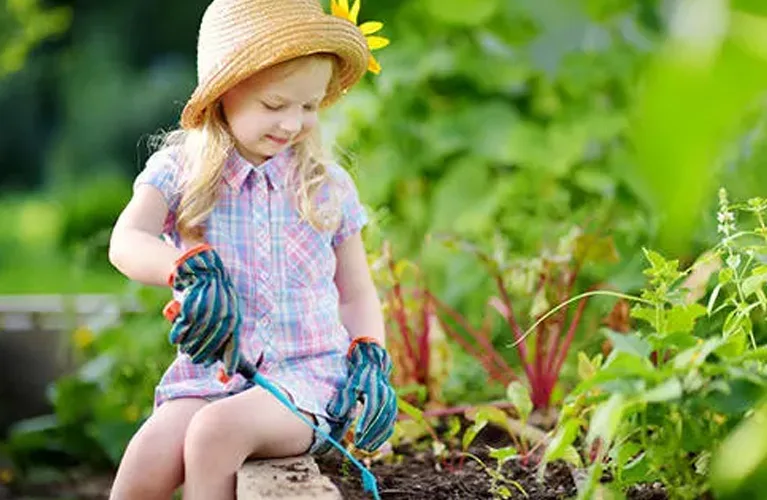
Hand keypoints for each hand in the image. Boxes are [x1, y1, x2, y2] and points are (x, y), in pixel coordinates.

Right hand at [162, 243, 241, 375]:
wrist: (198, 264)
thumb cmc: (208, 292)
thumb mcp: (219, 308)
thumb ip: (219, 330)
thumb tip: (222, 362)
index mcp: (233, 312)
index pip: (234, 340)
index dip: (231, 359)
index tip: (227, 376)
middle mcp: (225, 308)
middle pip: (215, 341)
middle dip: (203, 354)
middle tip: (195, 359)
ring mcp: (209, 303)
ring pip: (199, 334)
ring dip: (189, 344)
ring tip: (184, 346)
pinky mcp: (194, 298)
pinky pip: (186, 322)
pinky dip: (179, 331)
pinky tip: (176, 334)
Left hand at [326, 337, 397, 450]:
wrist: (373, 364)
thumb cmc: (358, 376)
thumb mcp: (349, 384)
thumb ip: (344, 399)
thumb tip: (336, 415)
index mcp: (375, 389)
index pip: (372, 409)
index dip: (365, 423)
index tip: (356, 436)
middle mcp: (387, 395)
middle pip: (381, 418)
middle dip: (370, 434)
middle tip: (358, 446)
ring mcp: (392, 402)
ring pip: (387, 423)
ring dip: (377, 438)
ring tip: (365, 449)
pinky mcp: (392, 407)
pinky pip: (390, 424)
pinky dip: (383, 436)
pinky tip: (373, 446)